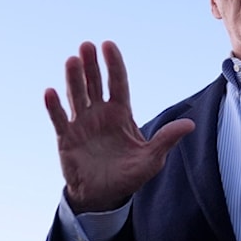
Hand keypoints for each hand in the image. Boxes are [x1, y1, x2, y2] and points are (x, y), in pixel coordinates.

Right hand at [44, 41, 195, 213]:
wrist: (104, 196)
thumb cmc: (129, 175)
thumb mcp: (152, 159)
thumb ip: (166, 139)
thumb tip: (190, 125)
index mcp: (121, 113)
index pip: (117, 82)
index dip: (113, 64)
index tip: (108, 45)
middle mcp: (100, 113)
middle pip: (95, 83)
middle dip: (91, 65)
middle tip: (86, 45)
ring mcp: (82, 124)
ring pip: (77, 96)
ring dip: (73, 79)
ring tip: (71, 60)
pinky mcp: (66, 138)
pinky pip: (59, 119)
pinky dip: (54, 106)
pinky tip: (50, 92)